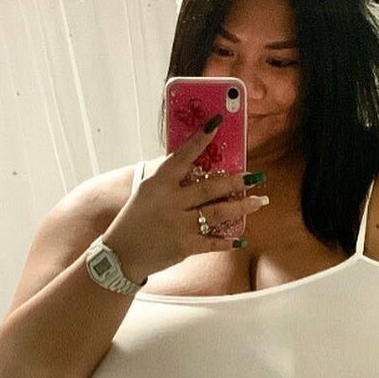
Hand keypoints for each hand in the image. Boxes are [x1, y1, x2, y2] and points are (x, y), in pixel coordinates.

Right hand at [103, 119, 268, 281]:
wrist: (120, 254)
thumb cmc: (134, 220)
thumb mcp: (146, 193)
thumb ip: (168, 179)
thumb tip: (194, 163)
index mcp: (158, 184)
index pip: (182, 156)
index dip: (200, 139)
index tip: (217, 123)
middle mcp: (170, 202)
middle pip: (210, 187)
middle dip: (236, 180)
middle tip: (254, 175)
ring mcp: (178, 225)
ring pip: (218, 212)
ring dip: (241, 206)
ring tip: (258, 201)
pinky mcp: (184, 247)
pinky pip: (212, 242)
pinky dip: (227, 241)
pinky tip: (240, 239)